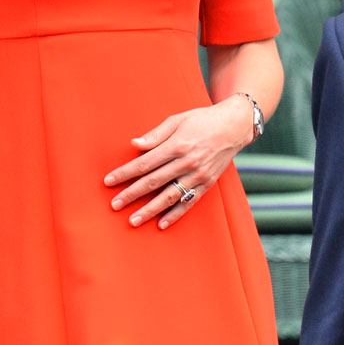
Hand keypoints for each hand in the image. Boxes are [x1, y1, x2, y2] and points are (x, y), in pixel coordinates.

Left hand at [103, 95, 254, 228]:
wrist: (234, 126)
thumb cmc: (202, 120)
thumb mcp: (177, 120)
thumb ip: (155, 135)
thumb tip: (134, 144)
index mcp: (176, 145)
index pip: (144, 163)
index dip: (125, 173)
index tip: (109, 181)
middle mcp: (186, 163)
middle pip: (153, 182)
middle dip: (131, 194)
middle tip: (114, 205)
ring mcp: (198, 176)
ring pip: (169, 197)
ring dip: (149, 210)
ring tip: (133, 220)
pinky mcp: (207, 184)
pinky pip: (188, 203)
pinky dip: (175, 215)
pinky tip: (161, 224)